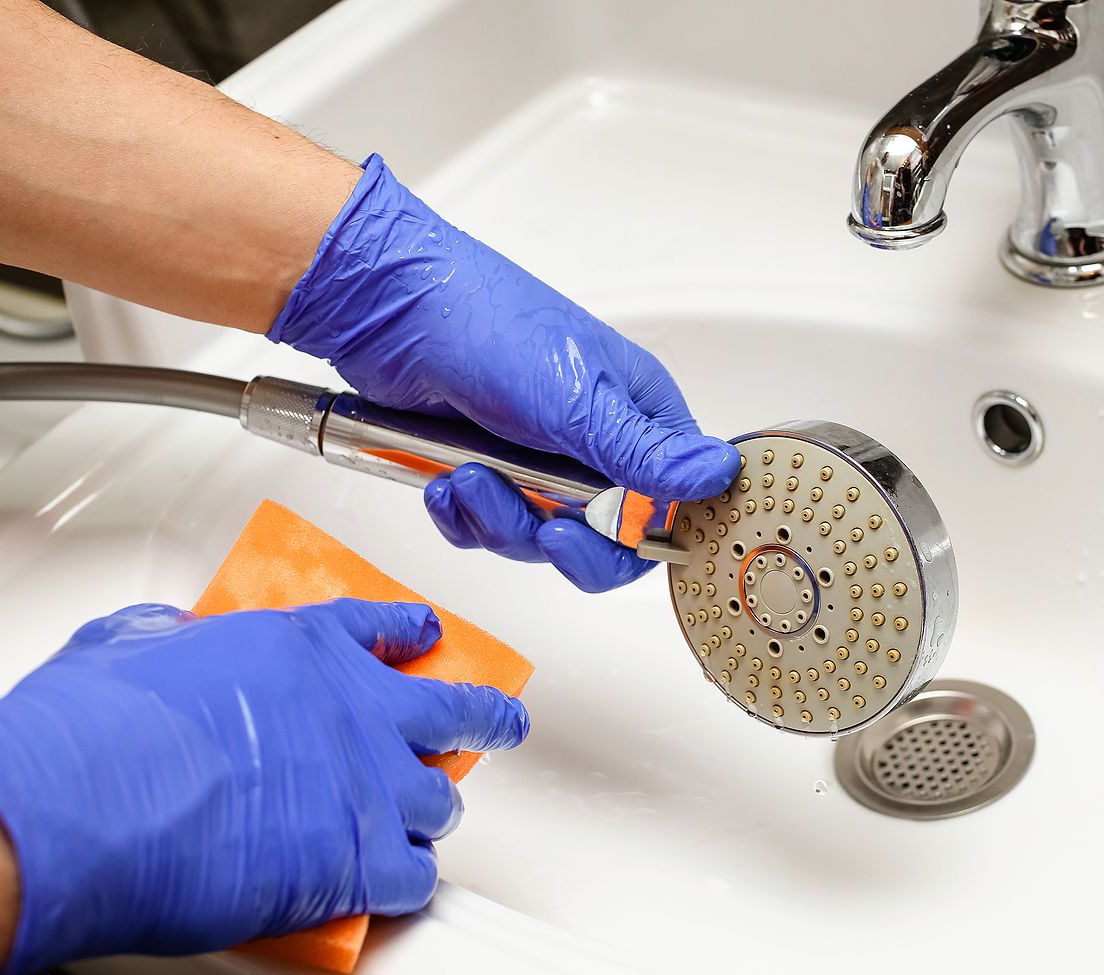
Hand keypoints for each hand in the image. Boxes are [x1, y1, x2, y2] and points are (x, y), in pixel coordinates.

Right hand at [0, 600, 526, 974]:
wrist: (98, 801)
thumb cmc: (101, 729)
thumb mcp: (136, 644)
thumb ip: (177, 640)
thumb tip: (171, 646)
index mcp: (304, 649)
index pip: (379, 630)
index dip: (408, 634)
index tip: (426, 635)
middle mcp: (356, 710)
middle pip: (453, 707)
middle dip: (486, 714)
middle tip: (501, 719)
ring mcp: (370, 785)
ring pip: (440, 799)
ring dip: (431, 811)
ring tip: (424, 822)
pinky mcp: (363, 860)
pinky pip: (417, 877)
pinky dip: (407, 883)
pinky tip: (397, 885)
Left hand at [268, 154, 740, 591]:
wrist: (385, 308)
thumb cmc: (485, 327)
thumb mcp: (576, 401)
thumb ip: (643, 453)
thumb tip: (717, 473)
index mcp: (637, 414)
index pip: (666, 505)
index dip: (636, 537)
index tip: (596, 535)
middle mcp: (595, 437)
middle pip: (602, 537)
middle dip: (555, 537)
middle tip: (533, 521)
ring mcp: (538, 454)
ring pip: (537, 535)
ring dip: (497, 518)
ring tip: (468, 477)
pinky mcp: (488, 465)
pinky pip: (486, 525)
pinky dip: (462, 515)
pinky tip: (444, 481)